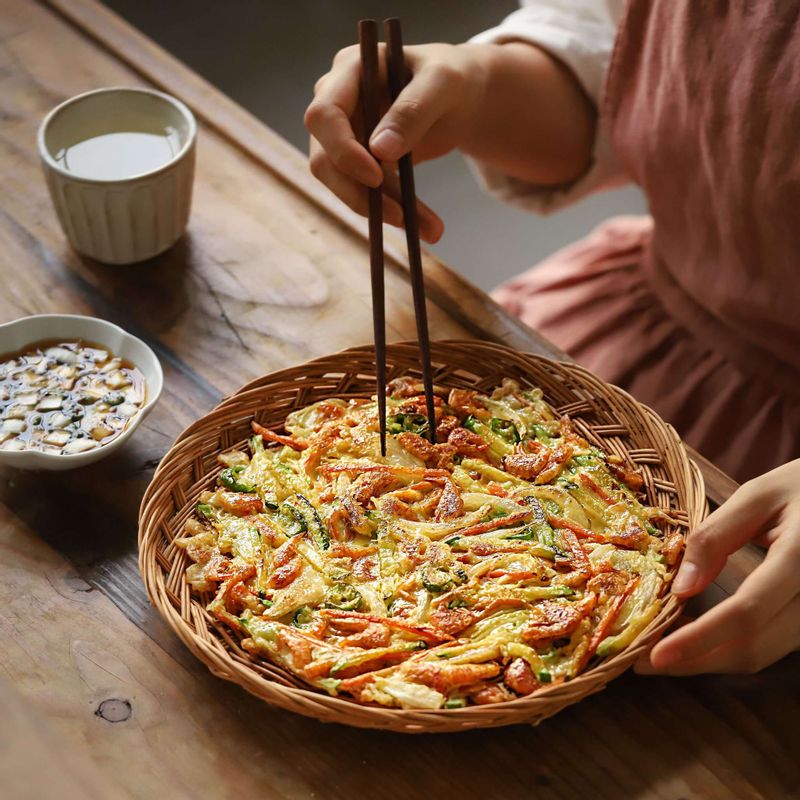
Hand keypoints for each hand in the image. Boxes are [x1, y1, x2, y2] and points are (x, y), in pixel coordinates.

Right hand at [305, 43, 491, 242]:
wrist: (460, 97)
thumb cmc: (451, 77)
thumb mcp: (443, 84)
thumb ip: (413, 110)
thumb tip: (380, 151)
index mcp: (349, 70)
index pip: (324, 115)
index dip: (343, 150)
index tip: (376, 177)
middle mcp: (337, 103)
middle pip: (326, 159)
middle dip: (362, 193)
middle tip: (401, 217)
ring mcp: (345, 136)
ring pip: (345, 184)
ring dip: (383, 211)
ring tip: (431, 230)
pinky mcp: (359, 164)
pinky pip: (368, 194)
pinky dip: (395, 212)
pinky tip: (426, 226)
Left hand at [638, 459, 799, 674]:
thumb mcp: (757, 495)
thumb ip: (717, 537)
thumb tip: (682, 587)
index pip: (748, 612)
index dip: (700, 639)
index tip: (657, 655)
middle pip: (756, 647)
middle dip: (697, 661)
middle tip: (645, 663)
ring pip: (765, 654)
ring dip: (712, 658)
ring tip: (665, 650)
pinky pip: (774, 644)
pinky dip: (732, 646)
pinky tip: (698, 638)